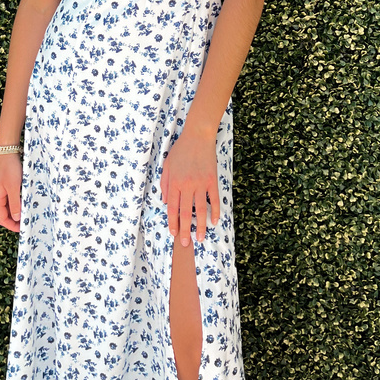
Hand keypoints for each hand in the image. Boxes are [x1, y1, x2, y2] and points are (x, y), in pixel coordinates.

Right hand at [0, 152, 22, 231]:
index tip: (23, 229)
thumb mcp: (14, 187)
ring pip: (8, 207)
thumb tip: (16, 218)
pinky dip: (16, 204)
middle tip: (27, 223)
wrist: (7, 151)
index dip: (12, 226)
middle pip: (4, 214)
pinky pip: (10, 199)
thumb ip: (15, 203)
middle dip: (14, 220)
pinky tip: (24, 203)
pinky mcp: (4, 186)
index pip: (2, 219)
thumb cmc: (10, 168)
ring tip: (27, 215)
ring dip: (16, 212)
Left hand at [160, 128, 219, 245]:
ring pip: (201, 209)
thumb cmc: (180, 150)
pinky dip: (215, 211)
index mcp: (174, 182)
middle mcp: (187, 185)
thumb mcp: (167, 165)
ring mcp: (201, 183)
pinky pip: (214, 199)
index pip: (172, 208)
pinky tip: (214, 221)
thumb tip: (165, 202)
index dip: (173, 222)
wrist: (197, 136)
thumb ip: (165, 184)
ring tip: (201, 238)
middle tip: (185, 244)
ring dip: (201, 226)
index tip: (174, 234)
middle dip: (185, 230)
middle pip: (186, 212)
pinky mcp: (212, 180)